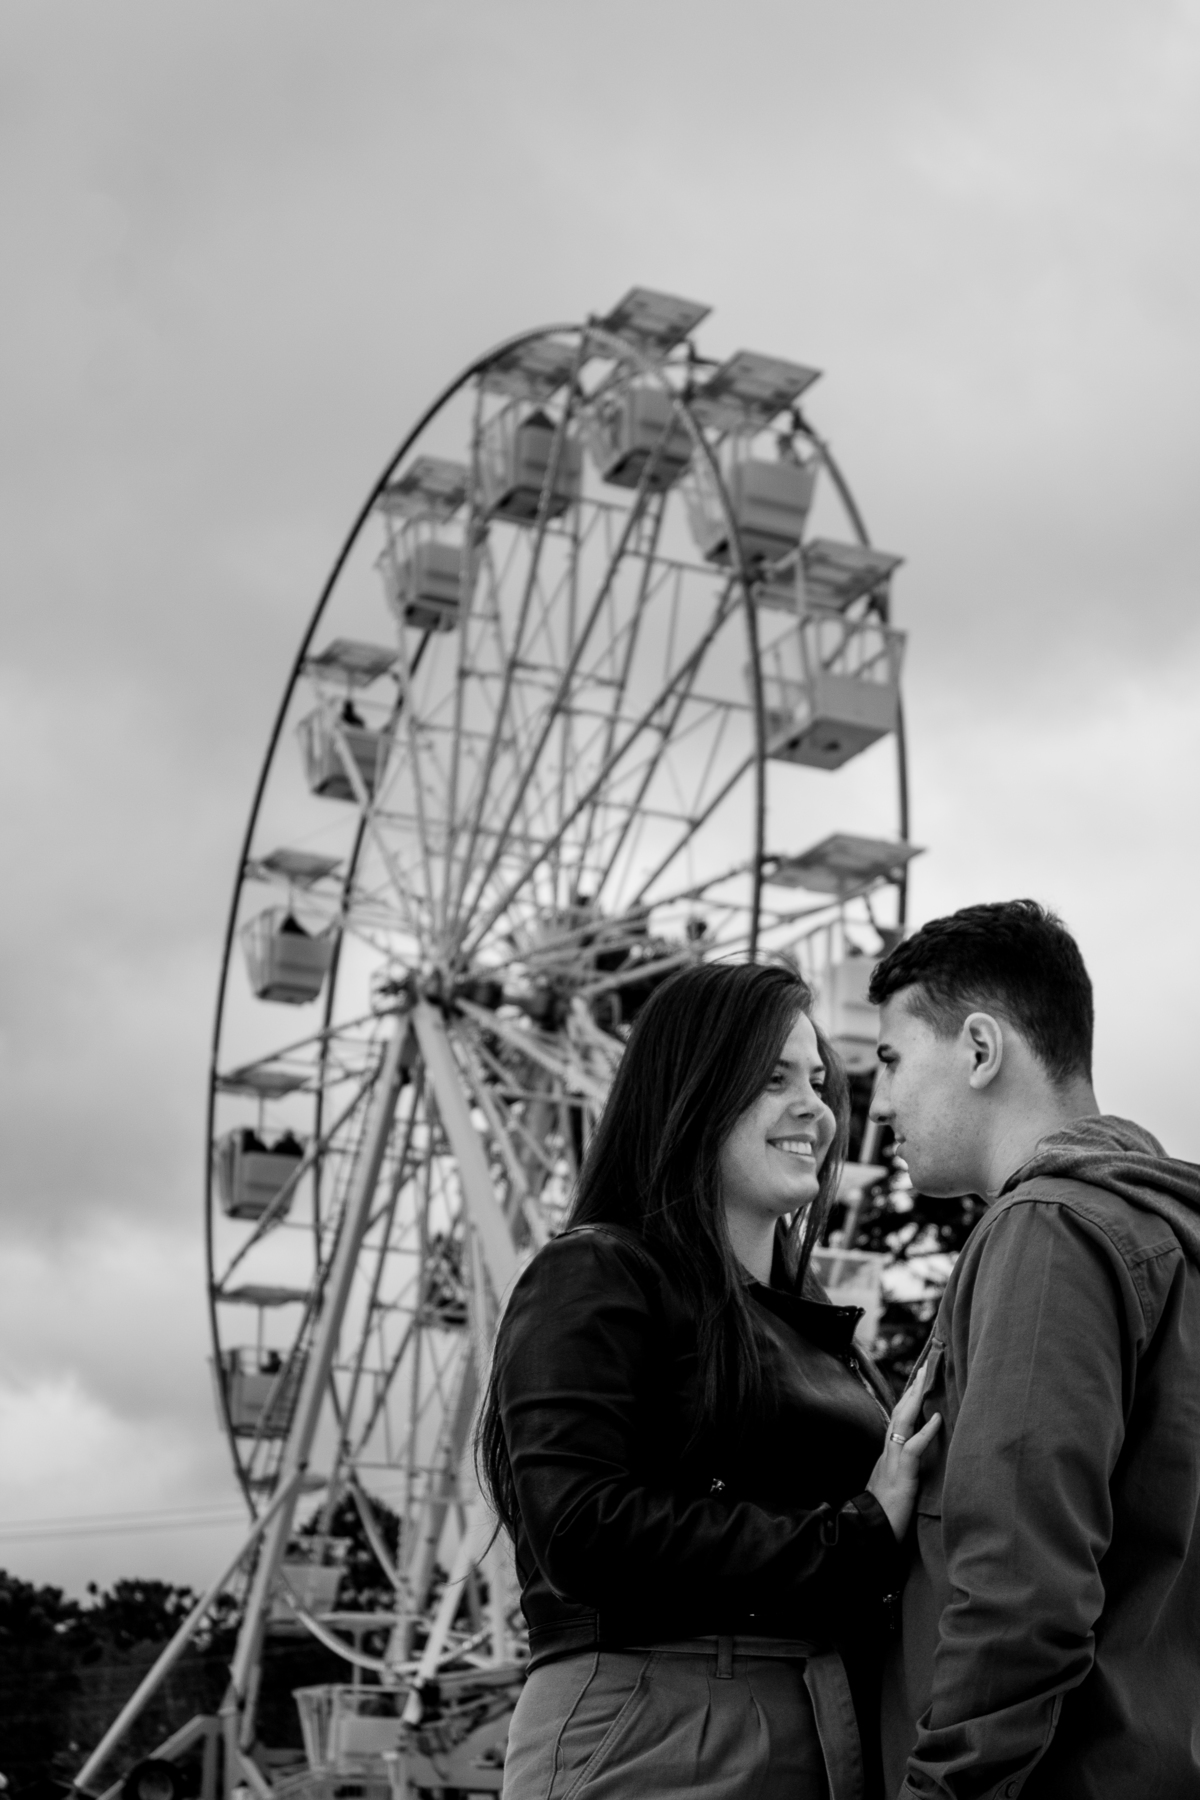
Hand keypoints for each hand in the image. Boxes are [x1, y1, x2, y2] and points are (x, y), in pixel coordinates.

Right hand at [865, 1360, 941, 1541]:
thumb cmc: (885, 1515)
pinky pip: (913, 1449)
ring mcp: (893, 1462)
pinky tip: (937, 1418)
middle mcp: (888, 1452)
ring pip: (903, 1422)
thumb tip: (914, 1458)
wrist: (869, 1534)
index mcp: (888, 1453)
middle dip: (913, 1388)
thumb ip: (903, 1470)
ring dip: (916, 1398)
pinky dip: (925, 1432)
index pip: (899, 1419)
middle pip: (900, 1412)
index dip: (909, 1398)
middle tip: (925, 1365)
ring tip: (927, 1377)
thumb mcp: (895, 1485)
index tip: (919, 1378)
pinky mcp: (901, 1477)